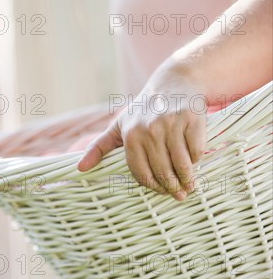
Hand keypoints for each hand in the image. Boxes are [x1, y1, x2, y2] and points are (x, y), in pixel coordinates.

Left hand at [77, 78, 207, 200]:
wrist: (173, 83)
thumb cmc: (143, 110)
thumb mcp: (119, 126)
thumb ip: (99, 147)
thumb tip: (80, 168)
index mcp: (131, 135)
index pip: (142, 173)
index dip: (154, 187)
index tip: (162, 192)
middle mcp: (149, 130)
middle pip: (163, 171)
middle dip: (173, 188)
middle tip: (180, 195)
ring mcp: (171, 124)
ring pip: (182, 164)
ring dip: (188, 179)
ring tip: (190, 186)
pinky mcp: (191, 119)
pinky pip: (196, 151)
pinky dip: (197, 160)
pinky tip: (195, 161)